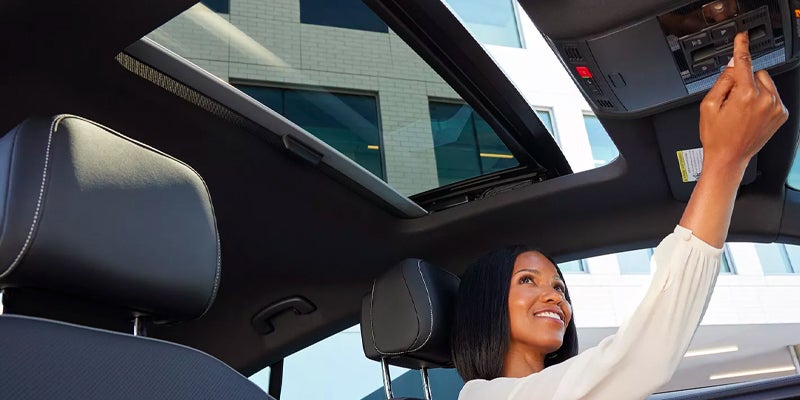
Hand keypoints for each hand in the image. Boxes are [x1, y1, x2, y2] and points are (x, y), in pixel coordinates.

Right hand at [698, 31, 787, 172]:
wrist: (729, 158)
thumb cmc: (717, 136)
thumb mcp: (708, 105)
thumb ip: (722, 81)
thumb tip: (732, 65)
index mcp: (745, 95)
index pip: (743, 63)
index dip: (741, 48)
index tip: (742, 38)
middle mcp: (765, 99)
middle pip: (755, 73)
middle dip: (744, 81)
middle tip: (732, 100)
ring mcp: (775, 108)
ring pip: (766, 83)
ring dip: (755, 90)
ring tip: (742, 110)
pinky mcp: (781, 114)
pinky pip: (772, 96)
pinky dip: (763, 100)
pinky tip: (751, 114)